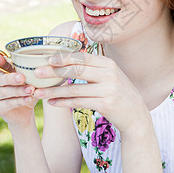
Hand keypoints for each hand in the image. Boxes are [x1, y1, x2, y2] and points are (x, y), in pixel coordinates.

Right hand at [0, 54, 38, 128]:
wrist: (25, 113)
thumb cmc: (28, 92)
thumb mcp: (31, 81)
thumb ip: (31, 73)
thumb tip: (40, 61)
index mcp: (3, 73)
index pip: (0, 65)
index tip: (1, 56)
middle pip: (0, 79)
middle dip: (11, 78)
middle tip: (22, 77)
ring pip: (5, 92)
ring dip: (18, 90)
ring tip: (31, 90)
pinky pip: (8, 103)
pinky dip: (19, 101)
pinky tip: (29, 99)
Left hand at [32, 52, 150, 133]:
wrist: (136, 115)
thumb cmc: (118, 93)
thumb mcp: (110, 75)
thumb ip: (93, 67)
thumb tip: (67, 60)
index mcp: (108, 63)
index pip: (82, 57)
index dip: (63, 58)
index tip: (47, 60)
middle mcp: (109, 74)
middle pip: (76, 70)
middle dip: (54, 72)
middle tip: (36, 74)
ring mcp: (108, 89)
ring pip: (74, 88)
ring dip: (54, 91)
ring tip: (39, 92)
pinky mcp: (105, 104)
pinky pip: (79, 102)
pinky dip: (63, 102)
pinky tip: (52, 103)